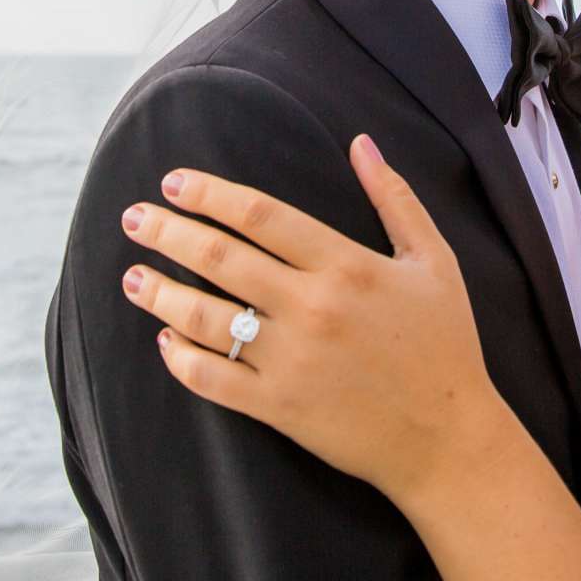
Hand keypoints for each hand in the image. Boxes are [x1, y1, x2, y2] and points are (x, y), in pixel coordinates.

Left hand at [119, 133, 509, 504]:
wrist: (448, 438)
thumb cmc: (444, 344)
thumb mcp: (433, 261)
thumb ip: (395, 197)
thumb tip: (361, 142)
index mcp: (347, 265)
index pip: (260, 215)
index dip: (210, 194)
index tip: (174, 182)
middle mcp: (312, 307)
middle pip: (219, 258)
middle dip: (167, 233)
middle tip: (133, 218)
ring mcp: (291, 360)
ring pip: (204, 317)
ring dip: (158, 292)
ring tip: (132, 276)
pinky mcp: (279, 407)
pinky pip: (212, 378)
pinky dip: (180, 357)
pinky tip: (165, 339)